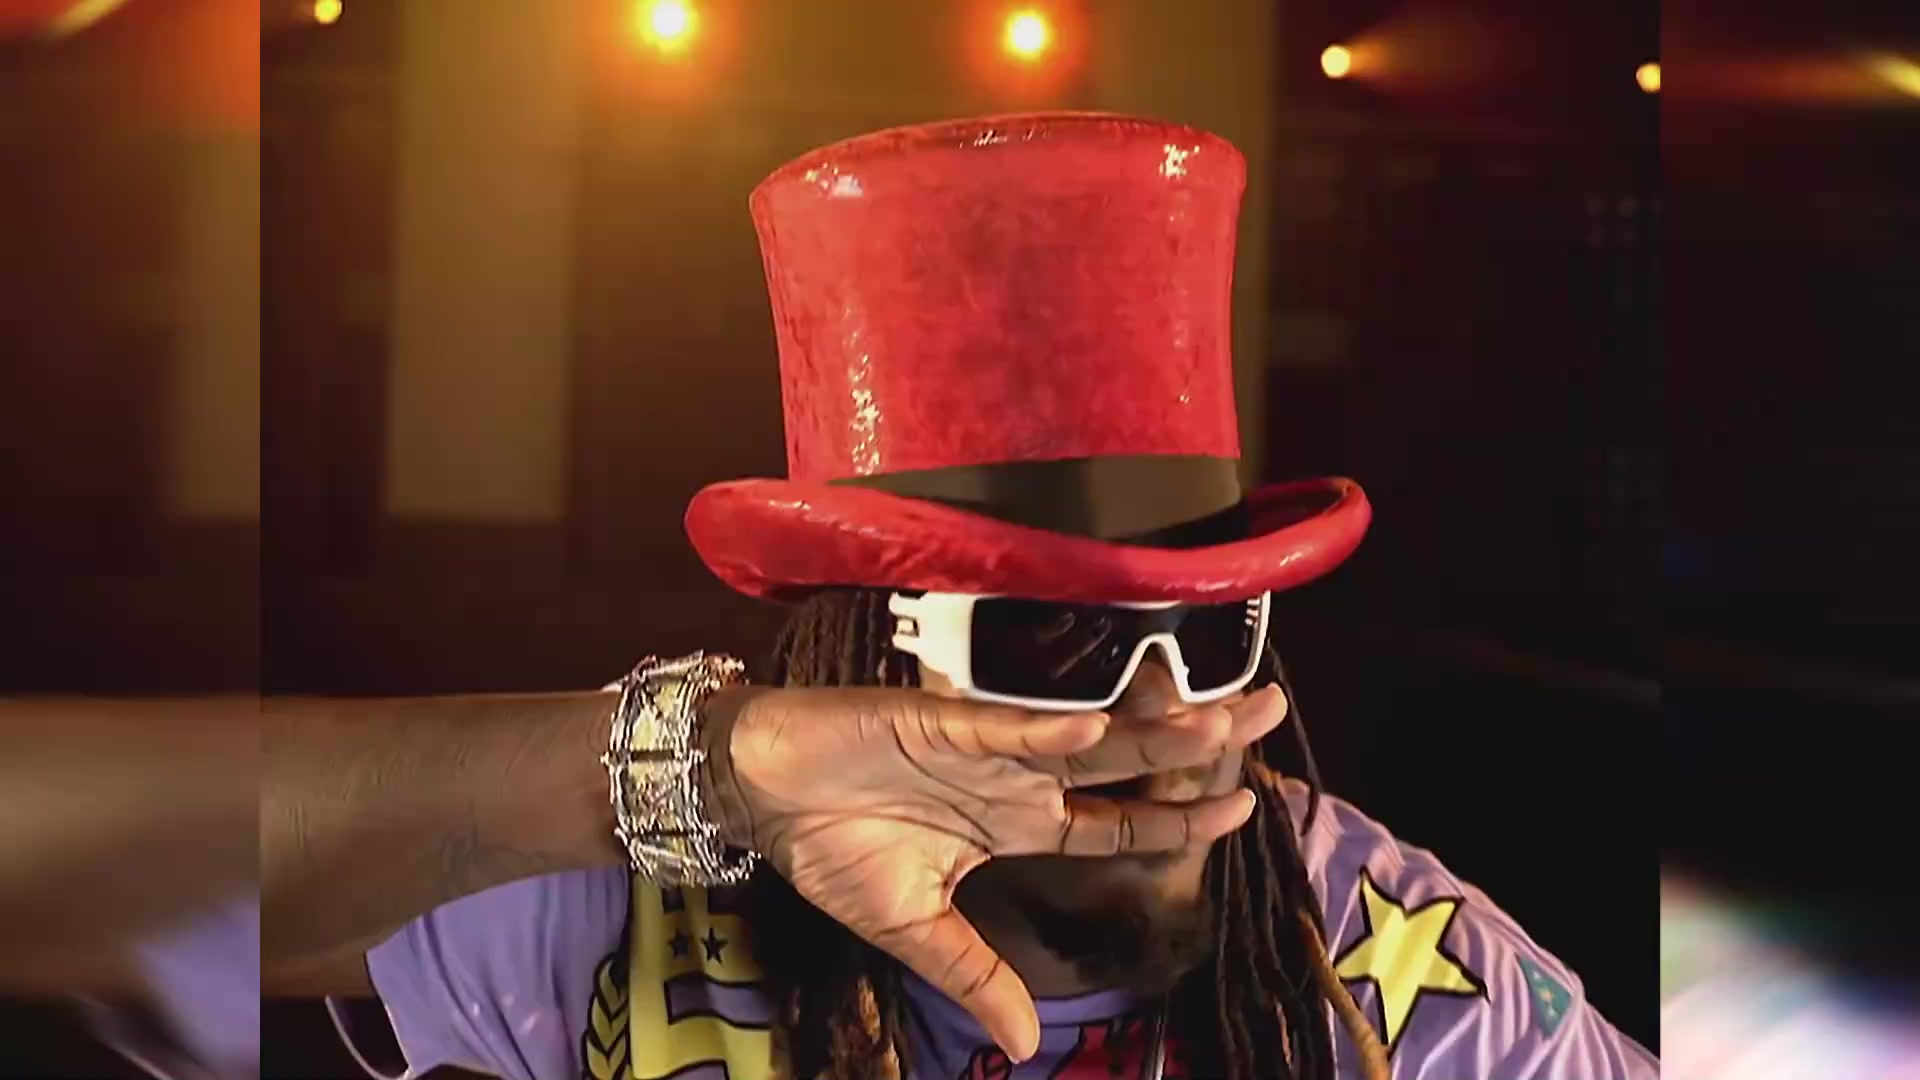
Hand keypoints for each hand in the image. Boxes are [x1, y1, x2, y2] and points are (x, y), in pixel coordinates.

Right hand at [699, 684, 1288, 1061]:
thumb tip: (1027, 1046)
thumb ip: (974, 974)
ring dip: (1147, 720)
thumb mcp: (912, 928)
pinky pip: (998, 727)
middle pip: (1128, 760)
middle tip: (1273, 707)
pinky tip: (1092, 731)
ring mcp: (985, 745)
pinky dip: (1040, 730)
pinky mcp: (936, 722)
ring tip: (1219, 711)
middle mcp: (1019, 776)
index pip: (1120, 823)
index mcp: (1019, 822)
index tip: (1247, 807)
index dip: (1181, 820)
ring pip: (1084, 730)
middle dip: (1199, 739)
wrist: (759, 793)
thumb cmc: (833, 848)